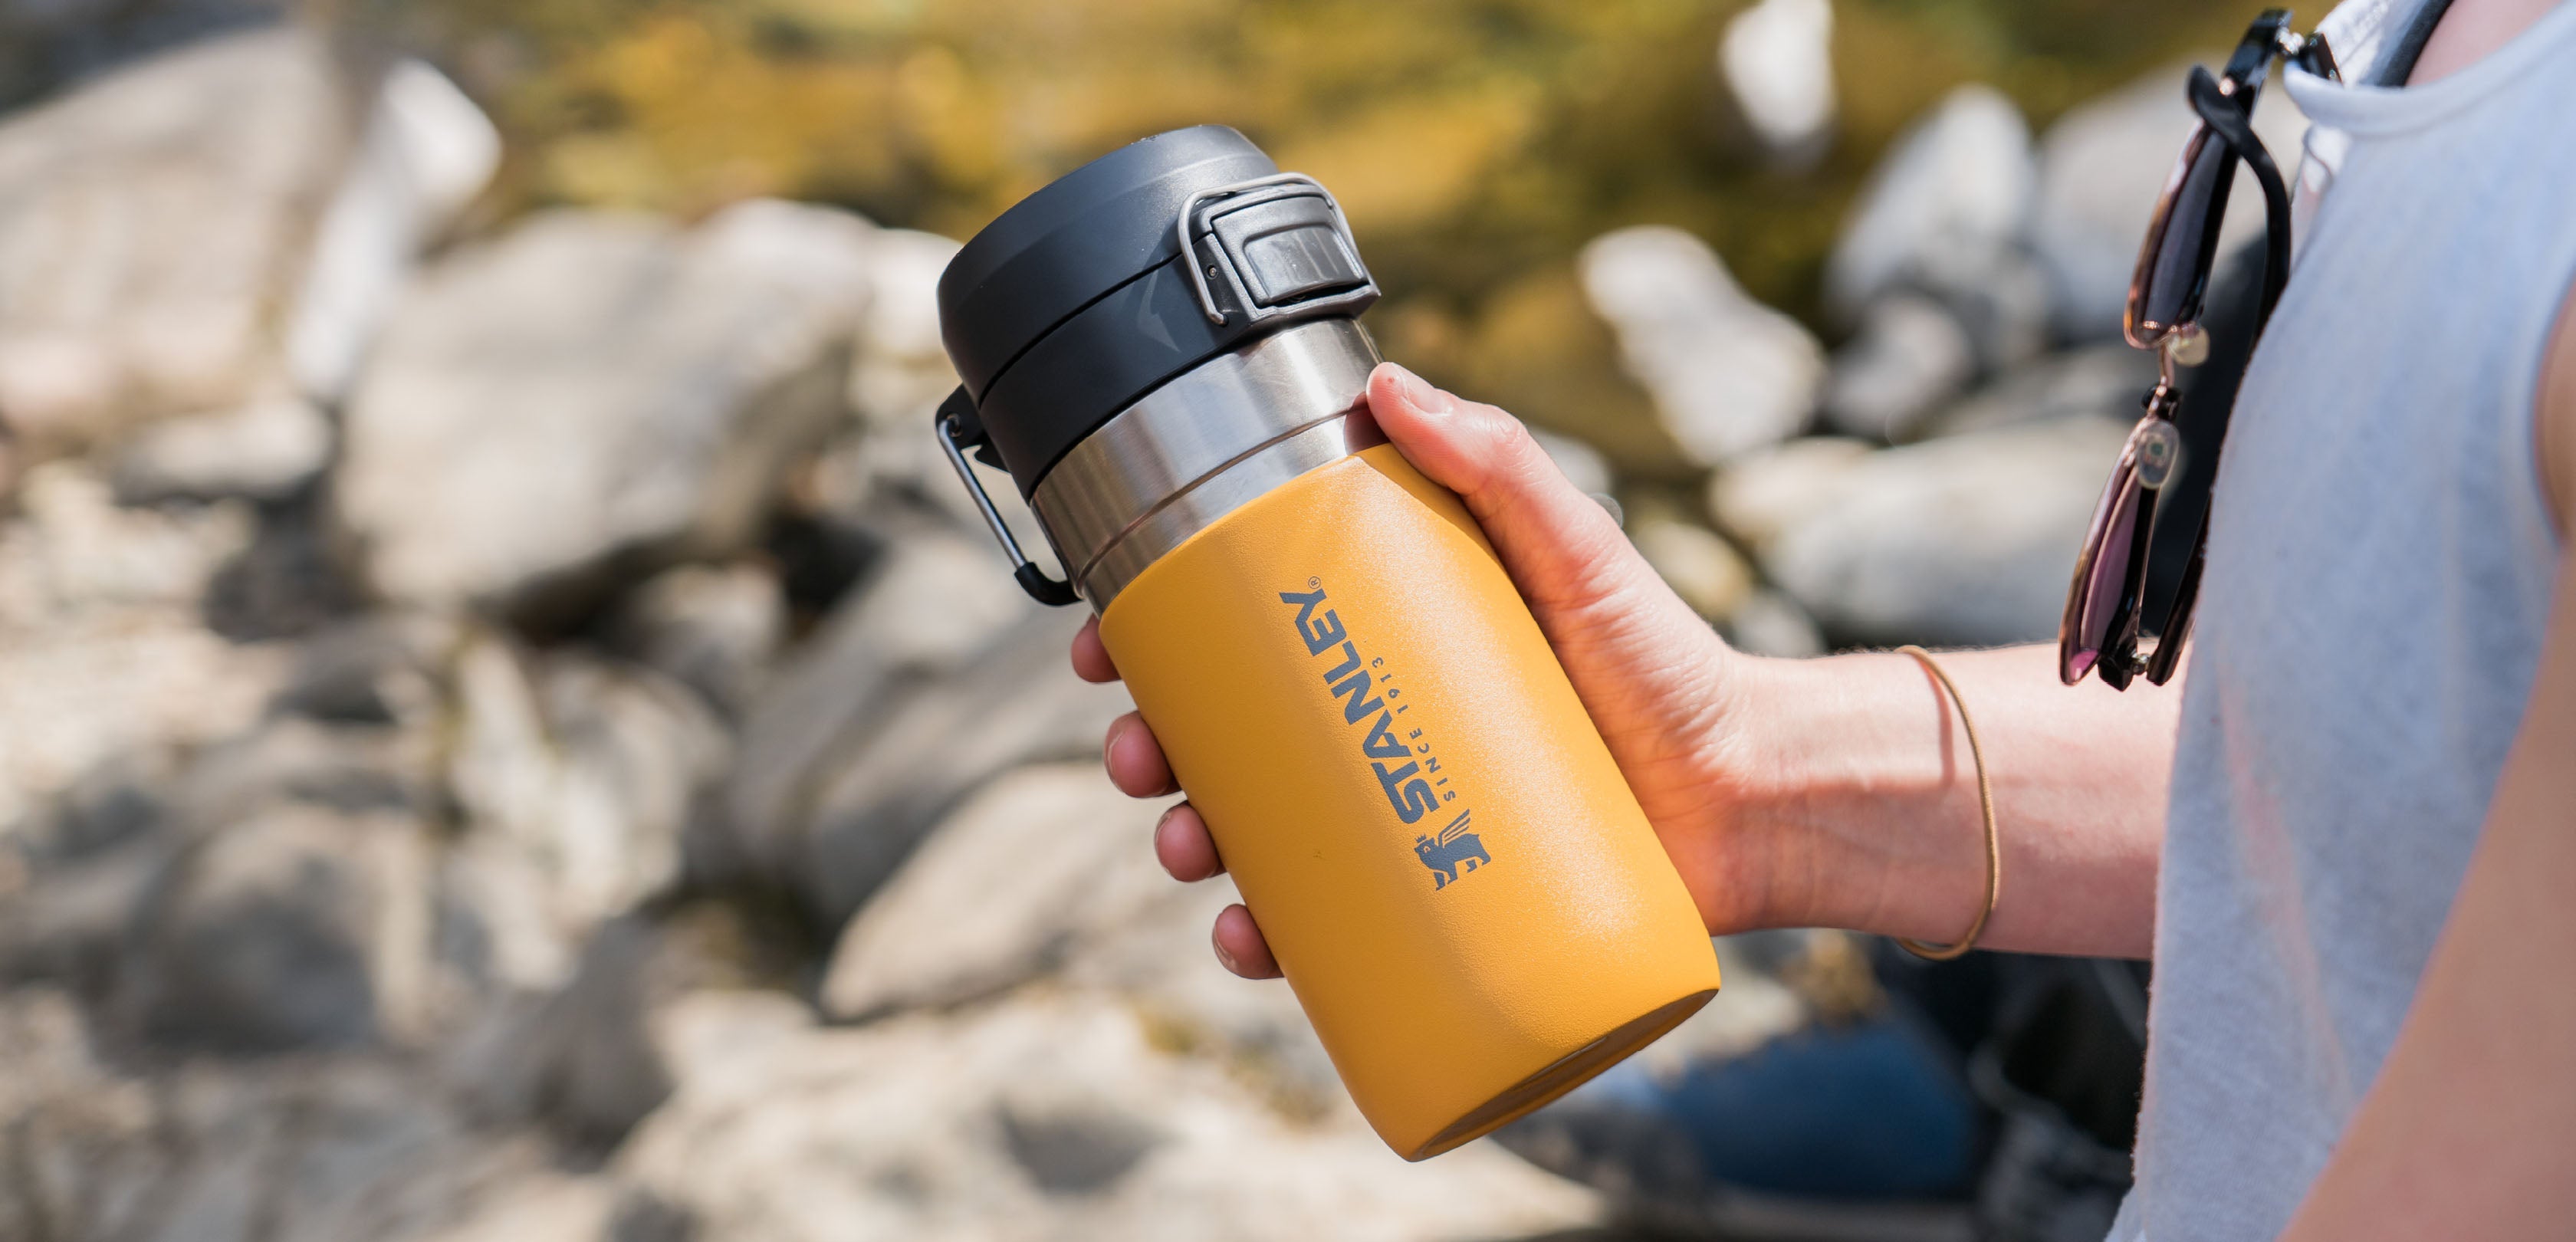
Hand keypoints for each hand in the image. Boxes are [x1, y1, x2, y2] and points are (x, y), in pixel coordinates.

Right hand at [1076, 362, 1793, 977]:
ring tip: (1190, 851)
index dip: (1152, 641)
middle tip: (1139, 757)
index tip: (1103, 643)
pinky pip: (1323, 934)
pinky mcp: (1431, 904)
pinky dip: (1265, 942)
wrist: (1752, 798)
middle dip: (1151, 750)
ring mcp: (1397, 820)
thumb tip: (1387, 381)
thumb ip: (1498, 460)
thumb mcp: (1576, 550)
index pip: (1236, 636)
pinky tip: (1244, 941)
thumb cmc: (1668, 665)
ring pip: (1256, 837)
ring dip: (1190, 845)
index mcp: (1380, 642)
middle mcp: (1374, 730)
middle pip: (1224, 740)